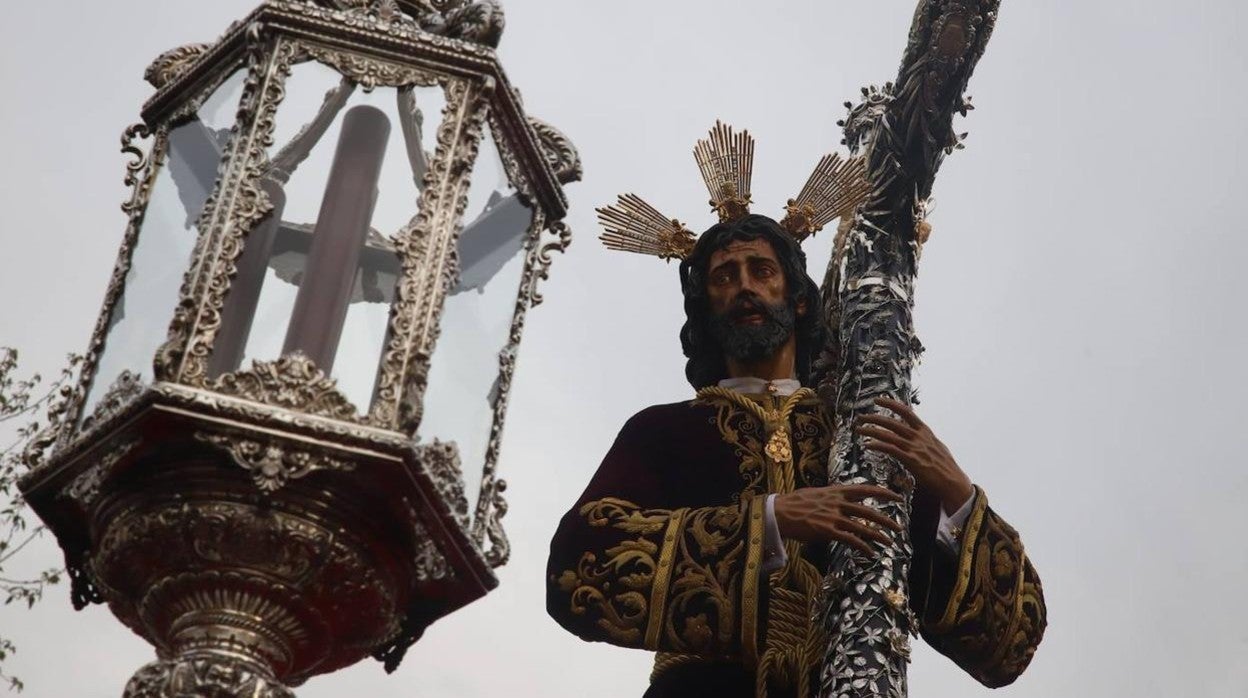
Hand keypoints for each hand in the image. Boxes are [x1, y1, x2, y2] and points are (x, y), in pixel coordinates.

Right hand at [773, 484, 902, 554]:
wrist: (778, 512)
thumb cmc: (794, 503)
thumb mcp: (816, 493)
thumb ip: (831, 497)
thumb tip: (840, 499)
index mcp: (836, 491)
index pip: (865, 490)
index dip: (883, 493)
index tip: (897, 496)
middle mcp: (837, 503)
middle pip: (868, 511)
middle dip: (886, 520)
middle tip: (899, 527)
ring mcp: (833, 517)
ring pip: (862, 527)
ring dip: (878, 536)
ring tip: (890, 543)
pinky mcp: (828, 531)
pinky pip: (850, 540)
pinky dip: (863, 547)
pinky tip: (870, 553)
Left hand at [854, 396, 973, 512]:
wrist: (954, 483)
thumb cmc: (947, 468)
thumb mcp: (938, 447)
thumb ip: (927, 440)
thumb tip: (921, 434)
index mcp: (926, 431)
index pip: (906, 412)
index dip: (891, 404)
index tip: (878, 400)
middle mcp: (919, 437)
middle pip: (892, 422)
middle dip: (874, 418)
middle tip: (861, 416)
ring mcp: (915, 448)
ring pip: (888, 435)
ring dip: (871, 431)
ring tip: (859, 429)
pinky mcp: (911, 460)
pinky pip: (890, 449)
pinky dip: (877, 445)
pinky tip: (868, 445)